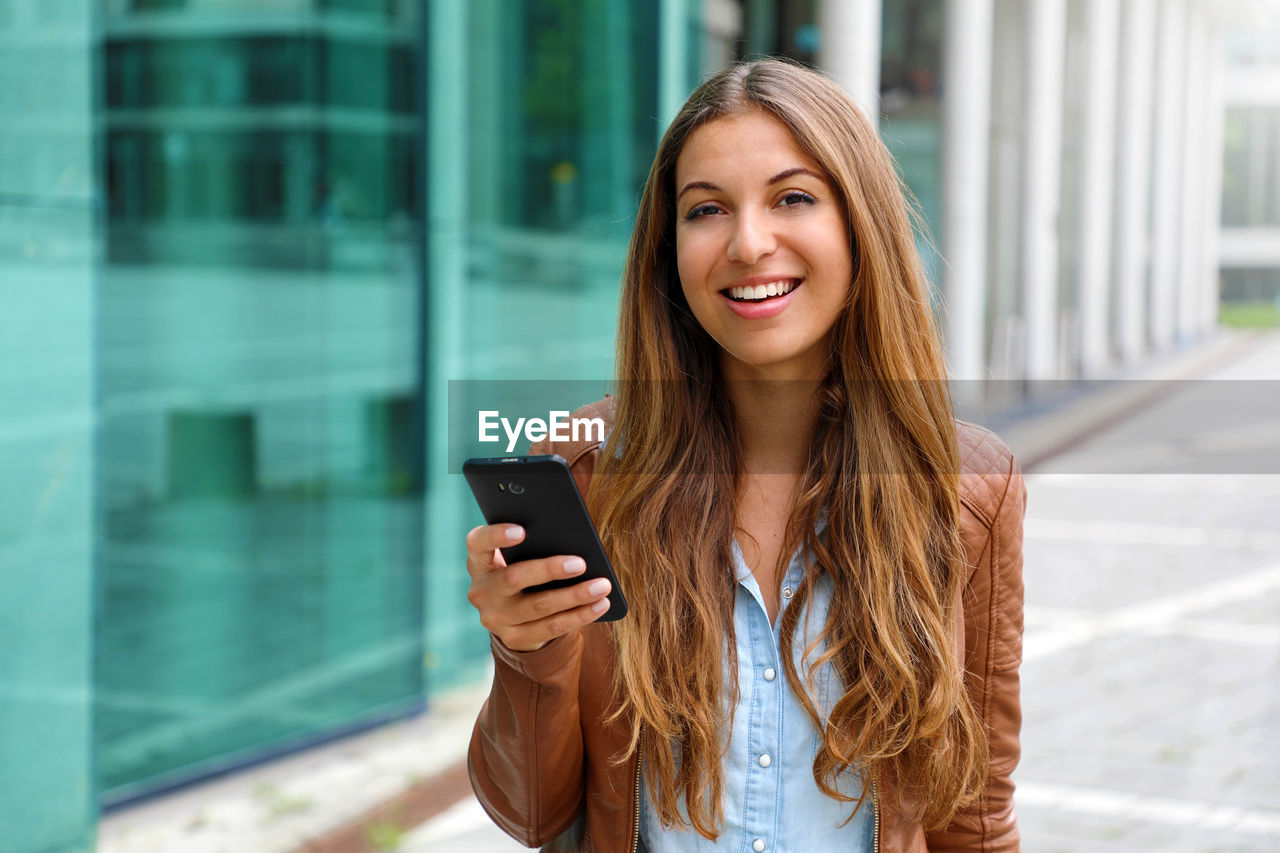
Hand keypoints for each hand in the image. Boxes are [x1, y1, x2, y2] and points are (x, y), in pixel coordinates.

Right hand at [465, 523, 612, 651]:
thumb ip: (532, 544)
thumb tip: (572, 537)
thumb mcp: (518, 556)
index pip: (478, 543)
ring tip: (602, 586)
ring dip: (575, 596)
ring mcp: (495, 618)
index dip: (497, 535)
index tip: (522, 530)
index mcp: (479, 561)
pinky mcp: (513, 638)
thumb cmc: (523, 568)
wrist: (513, 614)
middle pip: (514, 578)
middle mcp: (481, 591)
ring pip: (538, 606)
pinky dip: (579, 616)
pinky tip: (600, 605)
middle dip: (550, 570)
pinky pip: (551, 628)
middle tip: (581, 564)